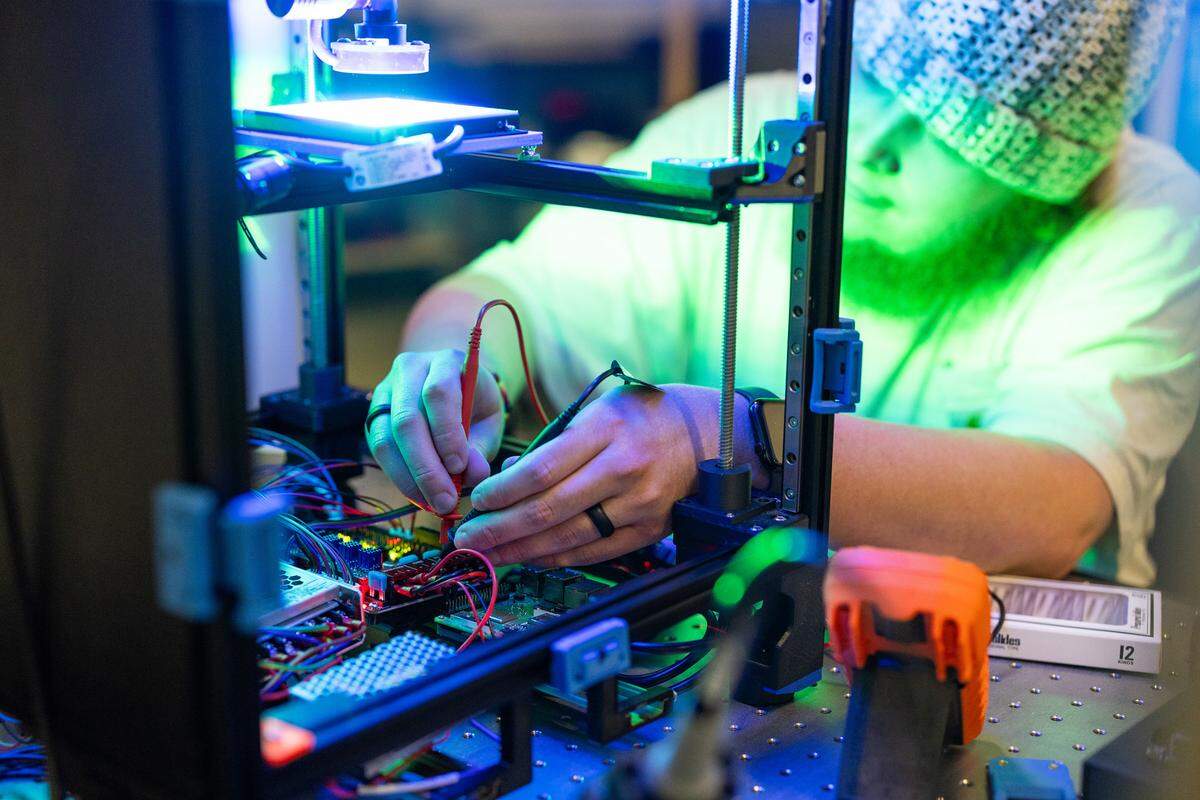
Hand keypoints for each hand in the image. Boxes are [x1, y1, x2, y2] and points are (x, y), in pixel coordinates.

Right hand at [367, 350, 503, 514]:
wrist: (455, 387)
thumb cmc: (476, 405)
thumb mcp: (489, 421)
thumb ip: (481, 446)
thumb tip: (471, 474)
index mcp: (446, 360)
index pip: (438, 393)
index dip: (447, 434)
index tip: (460, 468)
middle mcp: (410, 368)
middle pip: (407, 419)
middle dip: (426, 467)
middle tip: (444, 500)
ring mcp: (386, 390)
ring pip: (387, 437)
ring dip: (409, 477)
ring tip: (432, 503)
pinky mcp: (374, 413)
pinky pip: (379, 447)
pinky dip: (399, 476)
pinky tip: (418, 494)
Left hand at [454, 384, 721, 565]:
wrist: (704, 434)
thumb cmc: (641, 417)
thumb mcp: (598, 411)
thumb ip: (555, 444)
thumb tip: (506, 477)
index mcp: (605, 430)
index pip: (542, 470)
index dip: (503, 492)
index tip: (476, 502)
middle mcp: (623, 468)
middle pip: (549, 509)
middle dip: (500, 528)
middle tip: (467, 538)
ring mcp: (639, 503)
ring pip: (568, 537)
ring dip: (520, 549)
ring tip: (488, 554)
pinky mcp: (650, 530)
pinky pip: (594, 551)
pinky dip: (556, 558)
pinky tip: (529, 558)